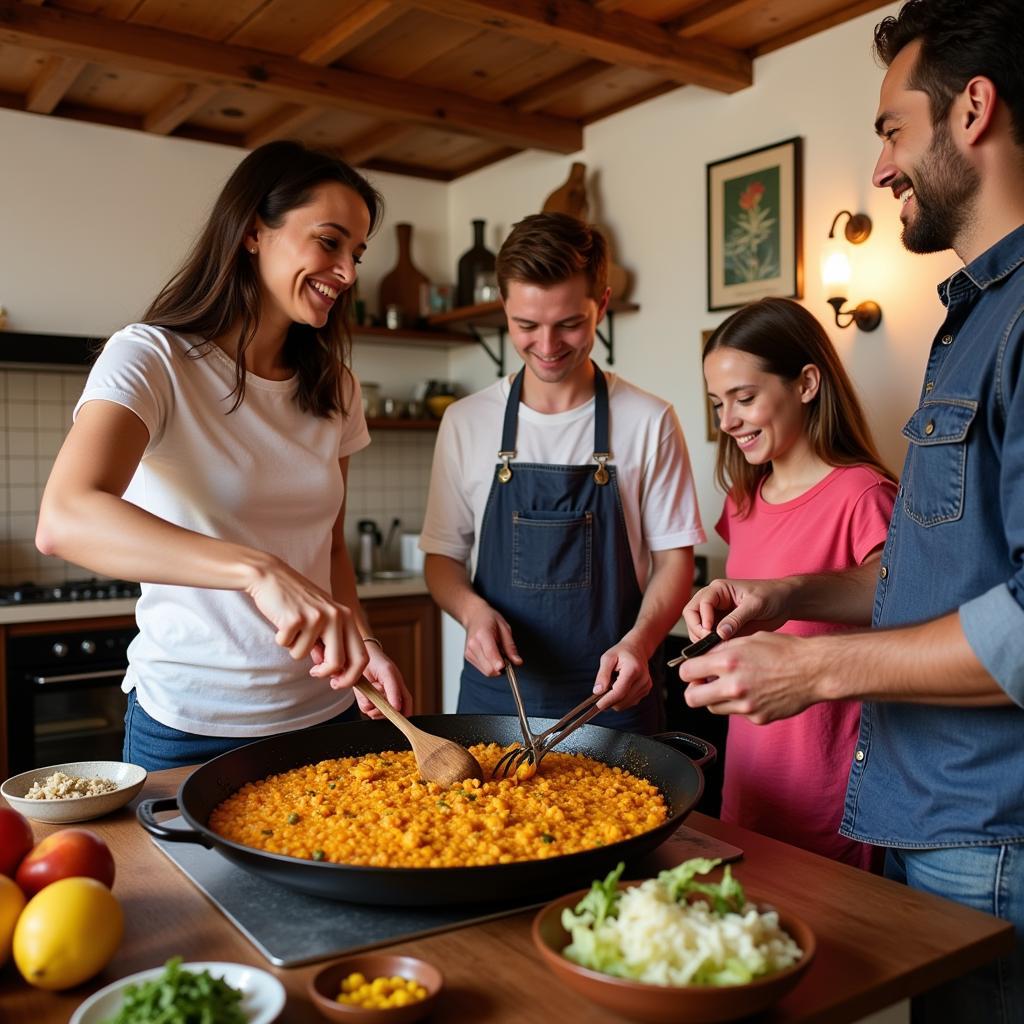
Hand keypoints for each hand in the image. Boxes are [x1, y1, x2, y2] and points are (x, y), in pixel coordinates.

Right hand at [246, 558, 367, 685]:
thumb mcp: (322, 617)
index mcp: (346, 617)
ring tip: (292, 628)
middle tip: (315, 673)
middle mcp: (336, 616)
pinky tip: (282, 622)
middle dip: (325, 674)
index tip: (337, 683)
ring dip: (295, 648)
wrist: (271, 577)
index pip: (361, 656)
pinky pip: (288, 646)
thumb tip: (334, 672)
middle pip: (338, 663)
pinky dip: (282, 639)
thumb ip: (331, 641)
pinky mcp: (296, 619)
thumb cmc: (296, 600)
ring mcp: (316, 617)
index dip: (350, 676)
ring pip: (305, 656)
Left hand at [355, 645, 413, 717]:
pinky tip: (366, 690)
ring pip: (376, 714)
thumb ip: (393, 690)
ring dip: (373, 703)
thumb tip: (397, 708)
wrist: (361, 660)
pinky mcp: (366, 702)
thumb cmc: (378, 662)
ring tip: (373, 686)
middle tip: (379, 691)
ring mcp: (377, 702)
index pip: (406, 708)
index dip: (403, 716)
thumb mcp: (388, 673)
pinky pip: (365, 709)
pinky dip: (364, 701)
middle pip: (390, 714)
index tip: (397, 716)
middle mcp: (389, 699)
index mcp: (399, 691)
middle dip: (384, 707)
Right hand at [462, 603, 520, 676]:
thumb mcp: (504, 628)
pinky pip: (483, 669)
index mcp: (482, 634)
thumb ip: (510, 647)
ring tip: (498, 653)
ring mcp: (469, 652)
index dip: (500, 664)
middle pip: (488, 668)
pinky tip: (491, 655)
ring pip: (487, 672)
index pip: (490, 654)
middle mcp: (473, 645)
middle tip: (506, 658)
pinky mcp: (468, 657)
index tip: (507, 666)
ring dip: (496, 668)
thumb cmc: (489, 619)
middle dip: (501, 668)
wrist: (473, 616)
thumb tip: (518, 662)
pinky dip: (490, 666)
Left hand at [593, 638, 651, 710]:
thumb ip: (602, 675)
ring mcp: (646, 686)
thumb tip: (597, 692)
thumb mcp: (607, 658)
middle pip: (623, 700)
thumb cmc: (621, 652)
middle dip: (610, 701)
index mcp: (633, 669)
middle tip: (600, 694)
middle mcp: (643, 679)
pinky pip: (631, 702)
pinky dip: (622, 699)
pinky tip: (619, 687)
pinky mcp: (646, 690)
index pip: (619, 692)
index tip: (597, 706)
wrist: (637, 649)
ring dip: (616, 700)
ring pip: (627, 703)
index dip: (607, 701)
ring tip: (612, 685)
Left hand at [679, 631, 822, 723]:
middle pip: (691, 698)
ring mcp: (745, 705)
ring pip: (712, 708)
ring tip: (730, 685)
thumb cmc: (783, 650)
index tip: (692, 670)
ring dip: (715, 698)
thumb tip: (700, 658)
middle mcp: (733, 686)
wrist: (813, 670)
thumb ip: (721, 651)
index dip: (687, 671)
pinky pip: (736, 713)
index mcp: (728, 662)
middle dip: (693, 690)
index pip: (686, 672)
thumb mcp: (747, 639)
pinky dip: (739, 704)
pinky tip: (753, 692)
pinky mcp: (757, 717)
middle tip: (702, 683)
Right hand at [683, 577, 792, 640]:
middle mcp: (714, 602)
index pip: (698, 604)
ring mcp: (718, 616)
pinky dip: (712, 645)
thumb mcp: (755, 604)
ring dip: (703, 639)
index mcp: (718, 590)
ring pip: (698, 628)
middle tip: (710, 641)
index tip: (710, 632)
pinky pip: (711, 638)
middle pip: (692, 616)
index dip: (701, 619)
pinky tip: (721, 651)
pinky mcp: (724, 629)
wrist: (786, 603)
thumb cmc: (772, 595)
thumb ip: (736, 618)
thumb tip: (719, 633)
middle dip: (697, 630)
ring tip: (717, 647)